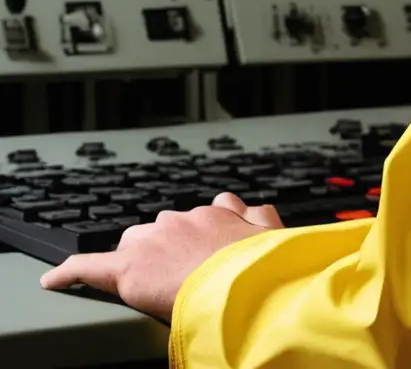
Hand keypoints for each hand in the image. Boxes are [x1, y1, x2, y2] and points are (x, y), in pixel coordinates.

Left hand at [39, 191, 283, 320]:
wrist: (240, 281)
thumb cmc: (259, 263)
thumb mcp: (271, 233)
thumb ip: (262, 218)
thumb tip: (260, 210)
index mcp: (215, 212)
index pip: (197, 216)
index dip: (195, 237)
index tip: (198, 249)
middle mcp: (183, 219)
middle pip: (161, 230)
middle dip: (163, 248)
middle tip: (176, 276)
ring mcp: (154, 240)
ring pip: (133, 246)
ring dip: (137, 261)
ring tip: (145, 285)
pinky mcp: (127, 269)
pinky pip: (91, 266)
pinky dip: (70, 273)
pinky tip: (54, 279)